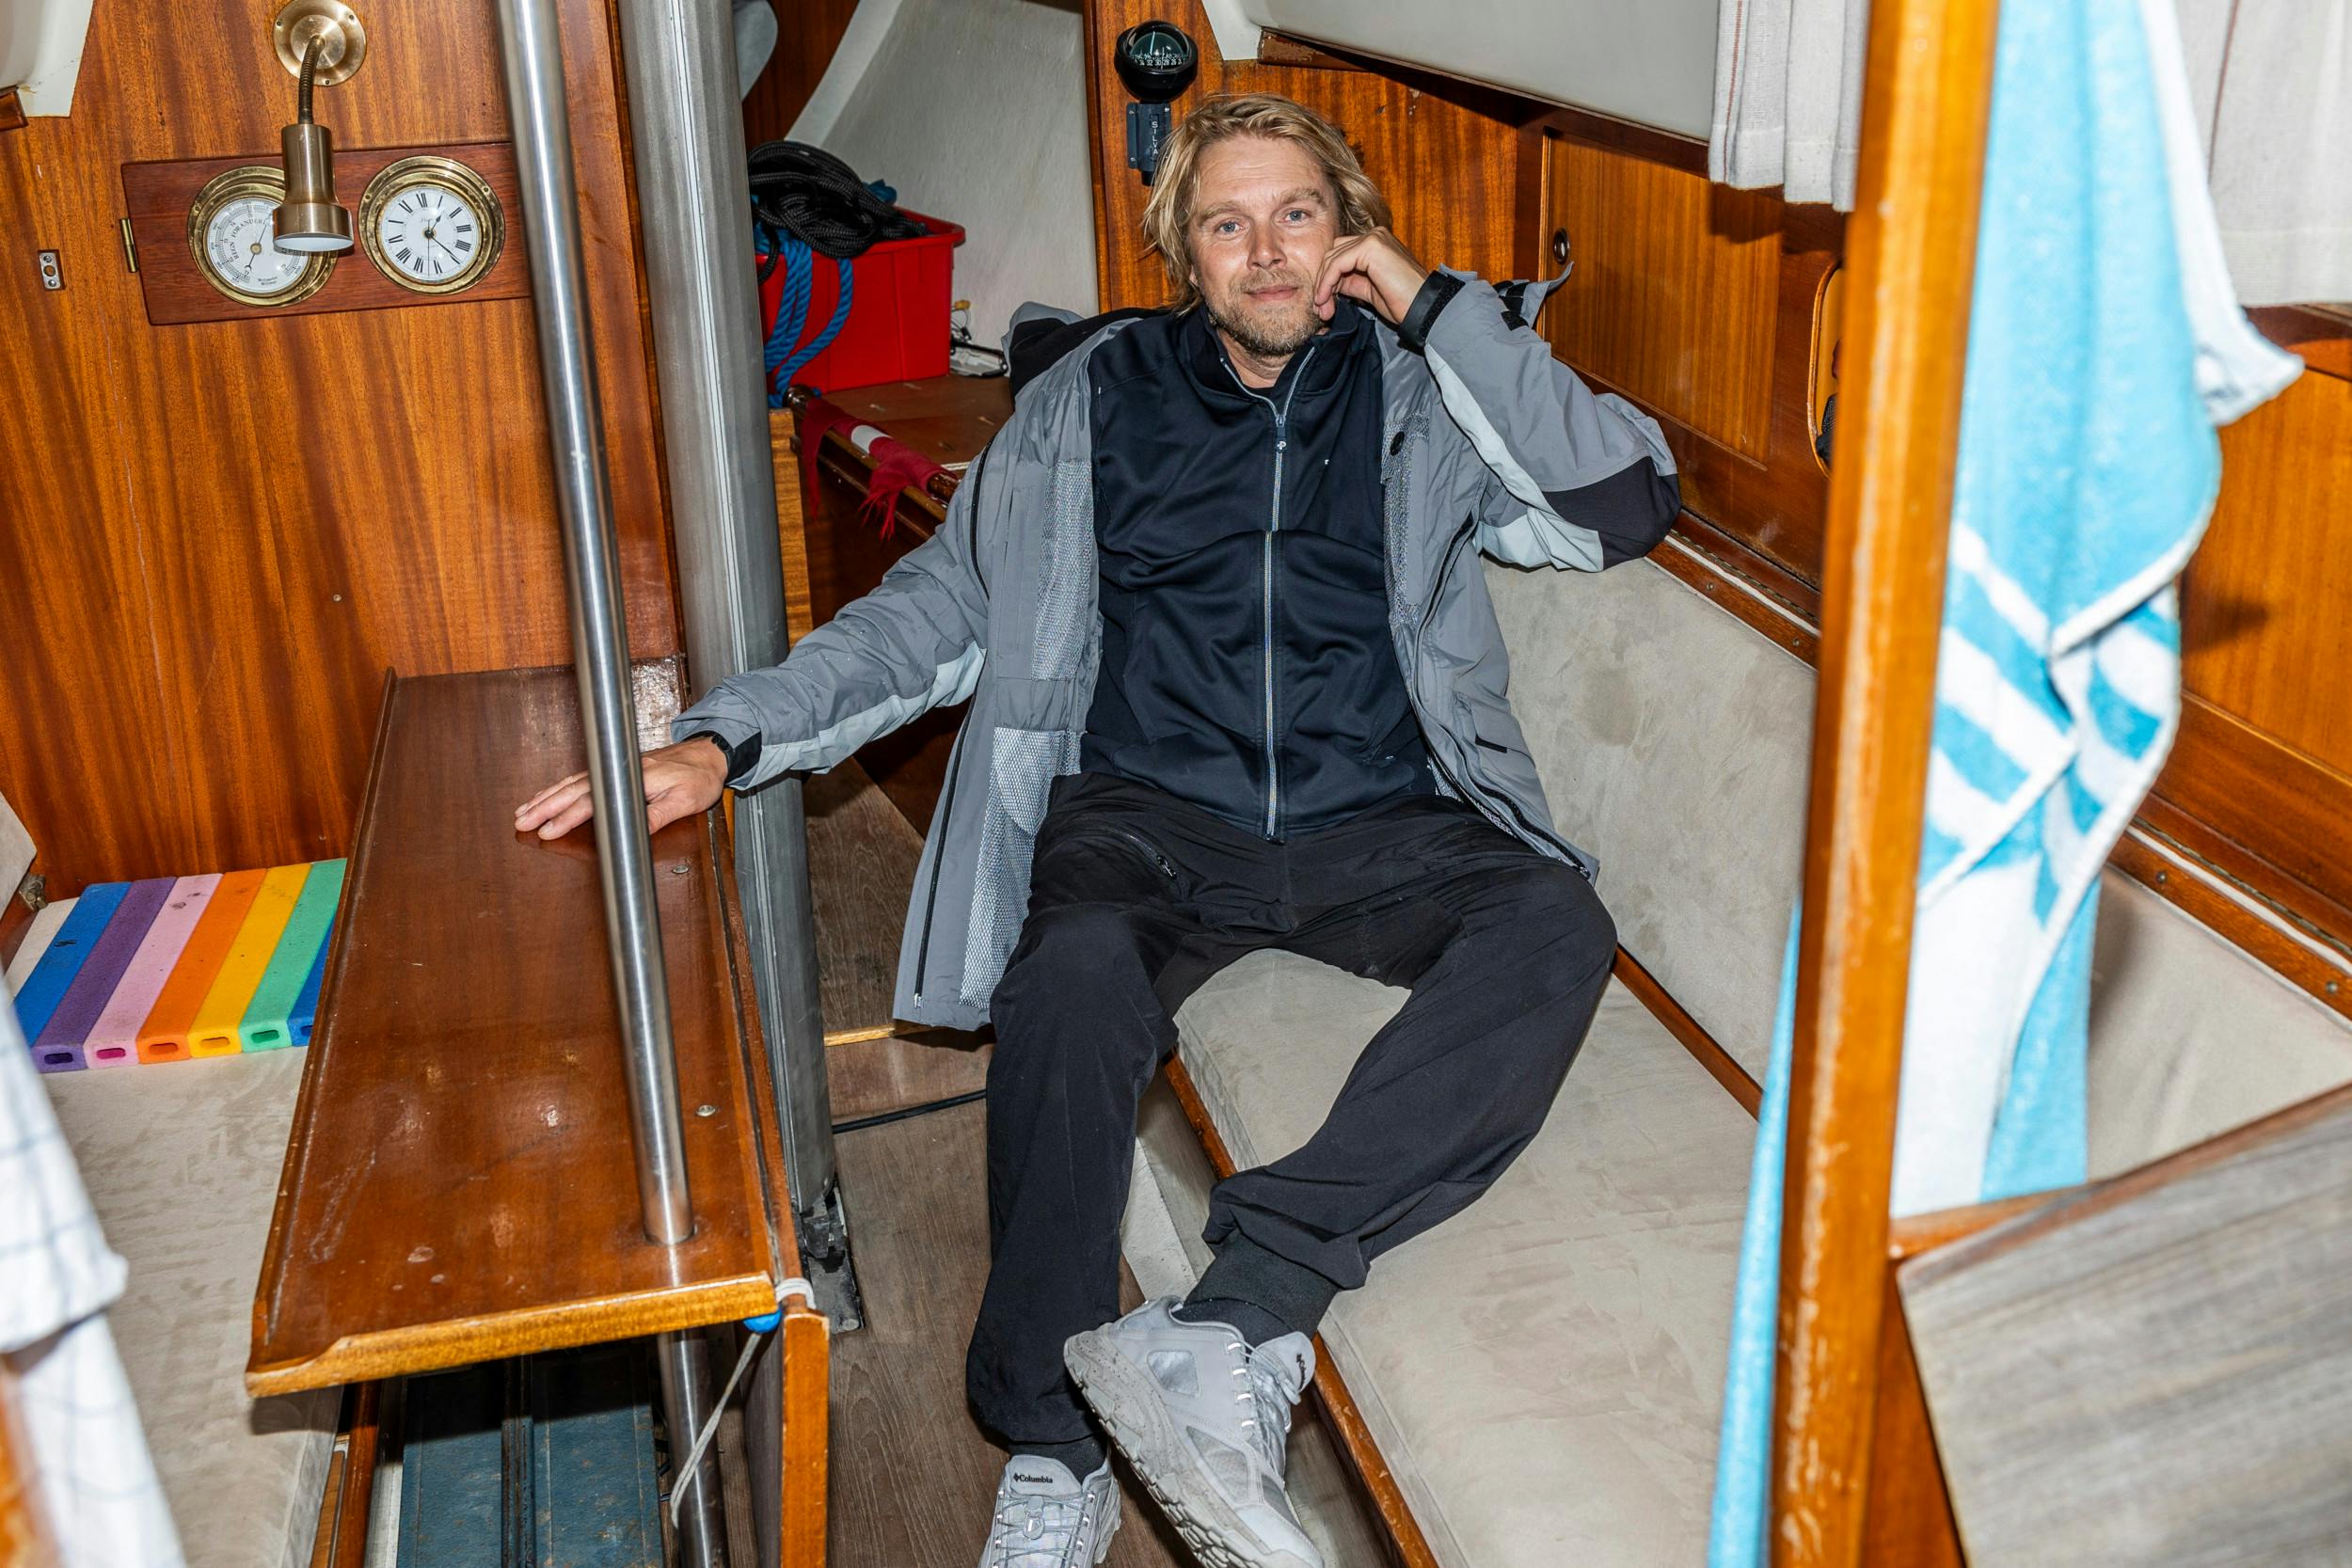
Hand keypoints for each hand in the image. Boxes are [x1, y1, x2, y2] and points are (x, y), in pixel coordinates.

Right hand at [513, 736, 730, 839]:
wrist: (710, 753)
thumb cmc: (700, 777)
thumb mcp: (686, 801)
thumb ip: (659, 816)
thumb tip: (635, 833)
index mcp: (636, 778)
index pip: (594, 801)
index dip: (568, 817)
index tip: (547, 830)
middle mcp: (621, 769)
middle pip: (574, 790)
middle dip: (544, 806)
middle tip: (520, 822)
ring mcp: (617, 767)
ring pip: (573, 782)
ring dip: (547, 796)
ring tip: (523, 810)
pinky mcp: (618, 767)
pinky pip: (582, 778)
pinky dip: (561, 787)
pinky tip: (549, 795)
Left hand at [1314, 228, 1427, 326]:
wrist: (1423, 308)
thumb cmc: (1402, 302)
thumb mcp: (1369, 291)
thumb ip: (1350, 282)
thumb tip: (1328, 284)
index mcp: (1376, 244)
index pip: (1341, 254)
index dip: (1328, 279)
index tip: (1324, 304)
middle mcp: (1375, 235)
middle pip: (1333, 253)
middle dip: (1323, 282)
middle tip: (1321, 308)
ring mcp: (1373, 238)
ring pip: (1332, 257)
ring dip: (1323, 284)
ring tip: (1323, 308)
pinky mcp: (1371, 247)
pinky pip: (1337, 263)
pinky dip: (1327, 282)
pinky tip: (1326, 298)